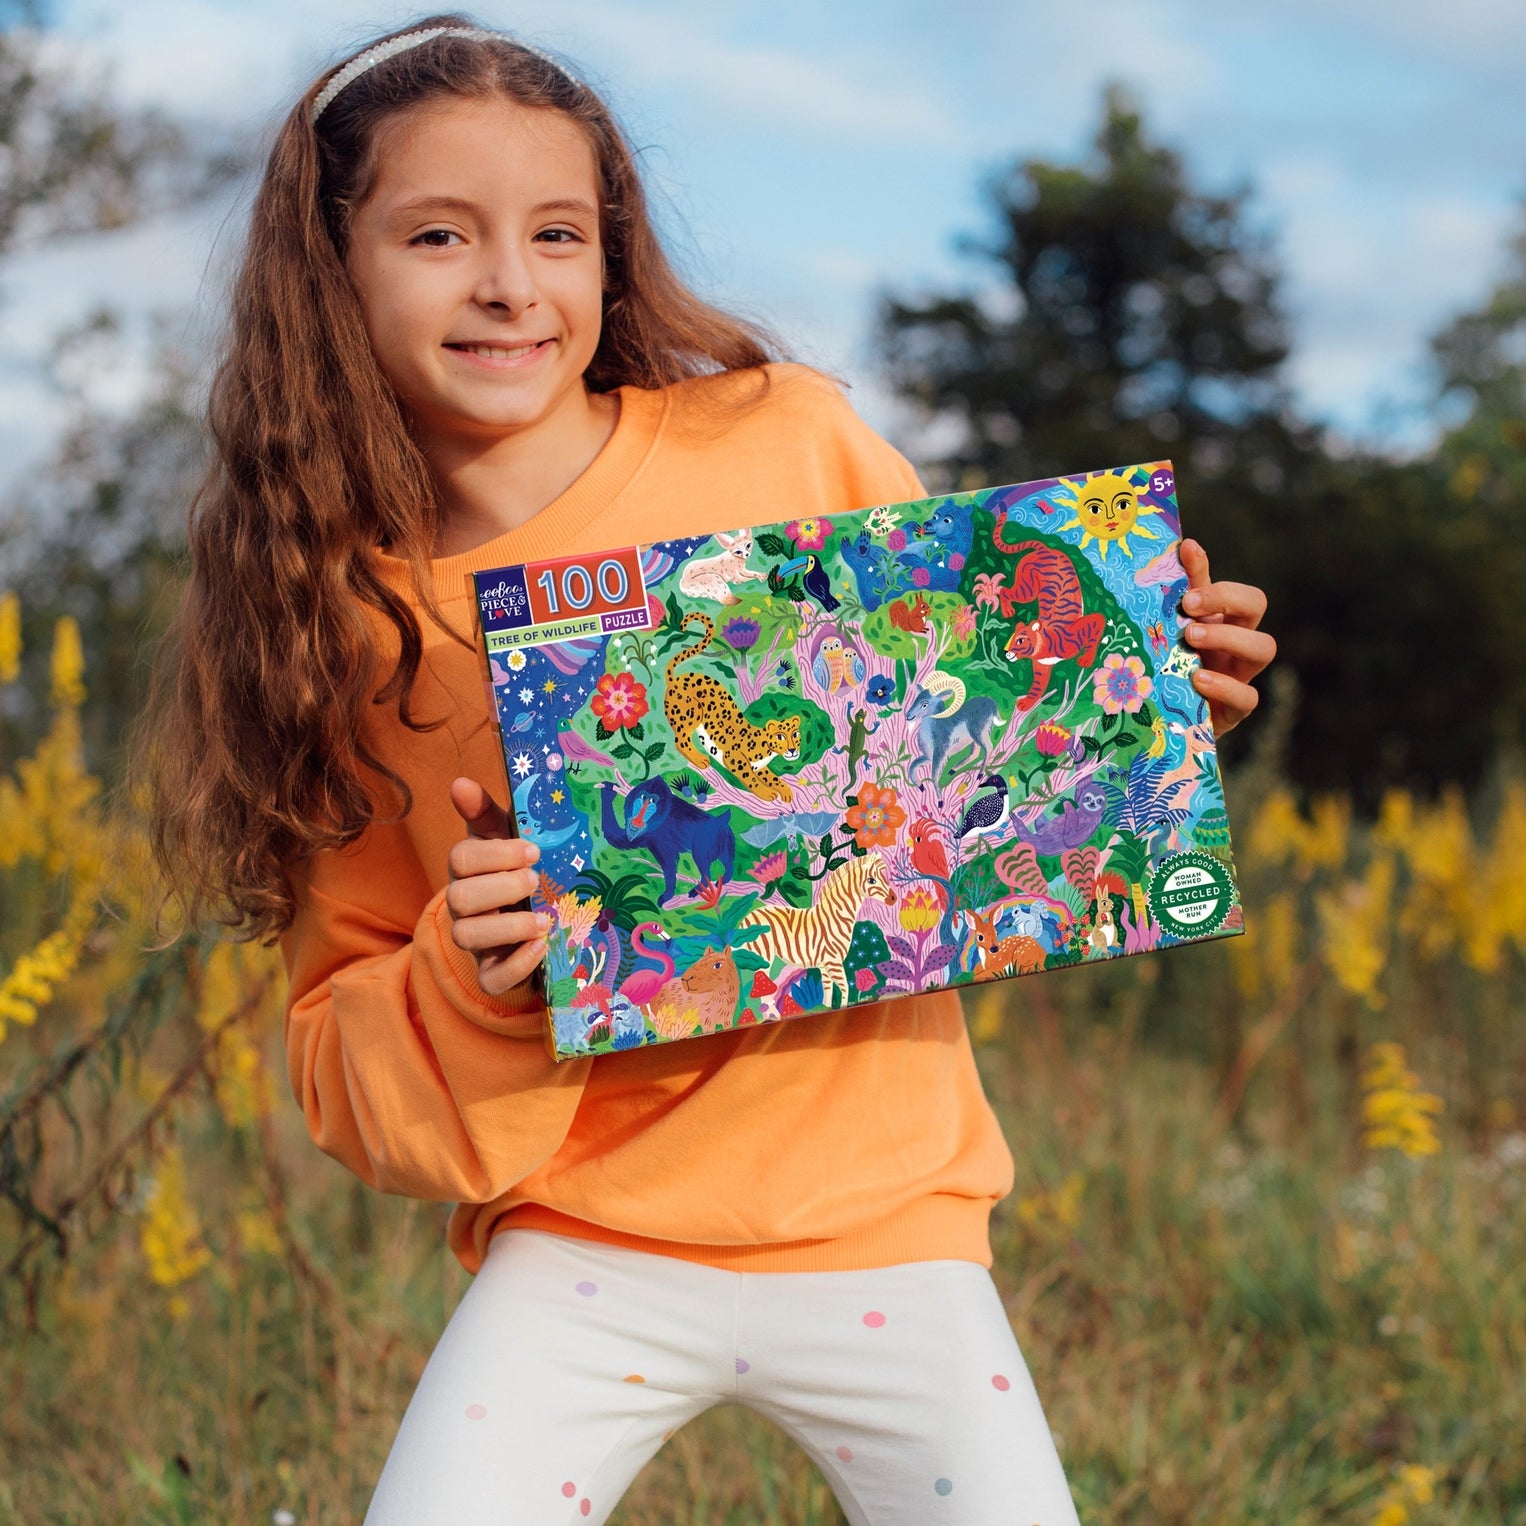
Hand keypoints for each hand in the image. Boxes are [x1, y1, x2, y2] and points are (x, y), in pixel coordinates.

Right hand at [446, 777, 547, 997]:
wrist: (538, 924)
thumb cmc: (518, 873)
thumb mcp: (507, 839)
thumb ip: (486, 813)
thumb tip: (459, 782)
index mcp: (468, 870)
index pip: (461, 859)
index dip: (495, 854)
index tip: (533, 850)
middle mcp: (464, 906)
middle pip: (460, 898)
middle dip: (500, 887)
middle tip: (535, 880)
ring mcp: (475, 942)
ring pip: (468, 937)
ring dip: (508, 927)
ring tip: (544, 920)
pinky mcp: (492, 973)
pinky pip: (490, 978)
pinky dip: (516, 964)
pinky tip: (541, 947)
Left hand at [1178, 539, 1275, 737]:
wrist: (1158, 725)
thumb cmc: (1162, 670)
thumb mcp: (1162, 634)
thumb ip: (1172, 598)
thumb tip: (1181, 545)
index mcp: (1219, 620)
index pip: (1236, 589)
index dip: (1218, 578)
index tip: (1187, 572)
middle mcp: (1234, 643)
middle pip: (1256, 606)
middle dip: (1227, 599)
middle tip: (1189, 606)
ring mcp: (1238, 675)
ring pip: (1263, 648)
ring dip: (1229, 638)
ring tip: (1191, 638)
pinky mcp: (1233, 711)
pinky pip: (1248, 697)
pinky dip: (1225, 686)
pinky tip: (1198, 679)